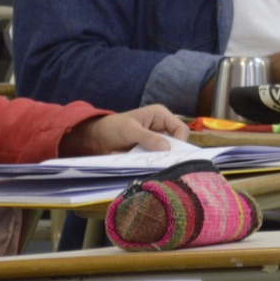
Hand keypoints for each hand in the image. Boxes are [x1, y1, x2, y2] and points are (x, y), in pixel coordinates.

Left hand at [60, 104, 189, 155]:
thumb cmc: (114, 128)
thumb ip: (148, 138)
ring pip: (168, 152)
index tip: (170, 155)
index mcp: (161, 115)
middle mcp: (162, 126)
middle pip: (177, 142)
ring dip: (161, 158)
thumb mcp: (130, 131)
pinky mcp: (150, 150)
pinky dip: (153, 162)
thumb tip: (167, 148)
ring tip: (152, 165)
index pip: (181, 129)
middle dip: (171, 152)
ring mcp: (157, 139)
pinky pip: (158, 157)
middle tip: (163, 163)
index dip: (179, 142)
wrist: (98, 138)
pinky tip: (147, 166)